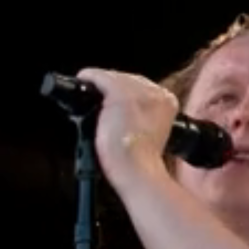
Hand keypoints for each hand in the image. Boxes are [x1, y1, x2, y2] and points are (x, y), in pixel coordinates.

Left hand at [75, 67, 179, 192]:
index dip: (126, 92)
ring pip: (113, 77)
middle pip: (127, 80)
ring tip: (87, 89)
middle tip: (97, 99)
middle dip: (111, 88)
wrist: (137, 171)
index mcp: (167, 102)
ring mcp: (138, 91)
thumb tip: (115, 112)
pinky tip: (81, 80)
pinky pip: (99, 77)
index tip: (113, 100)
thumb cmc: (140, 163)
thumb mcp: (148, 136)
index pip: (141, 88)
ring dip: (99, 83)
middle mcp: (155, 92)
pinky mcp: (119, 92)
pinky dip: (88, 77)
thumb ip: (139, 120)